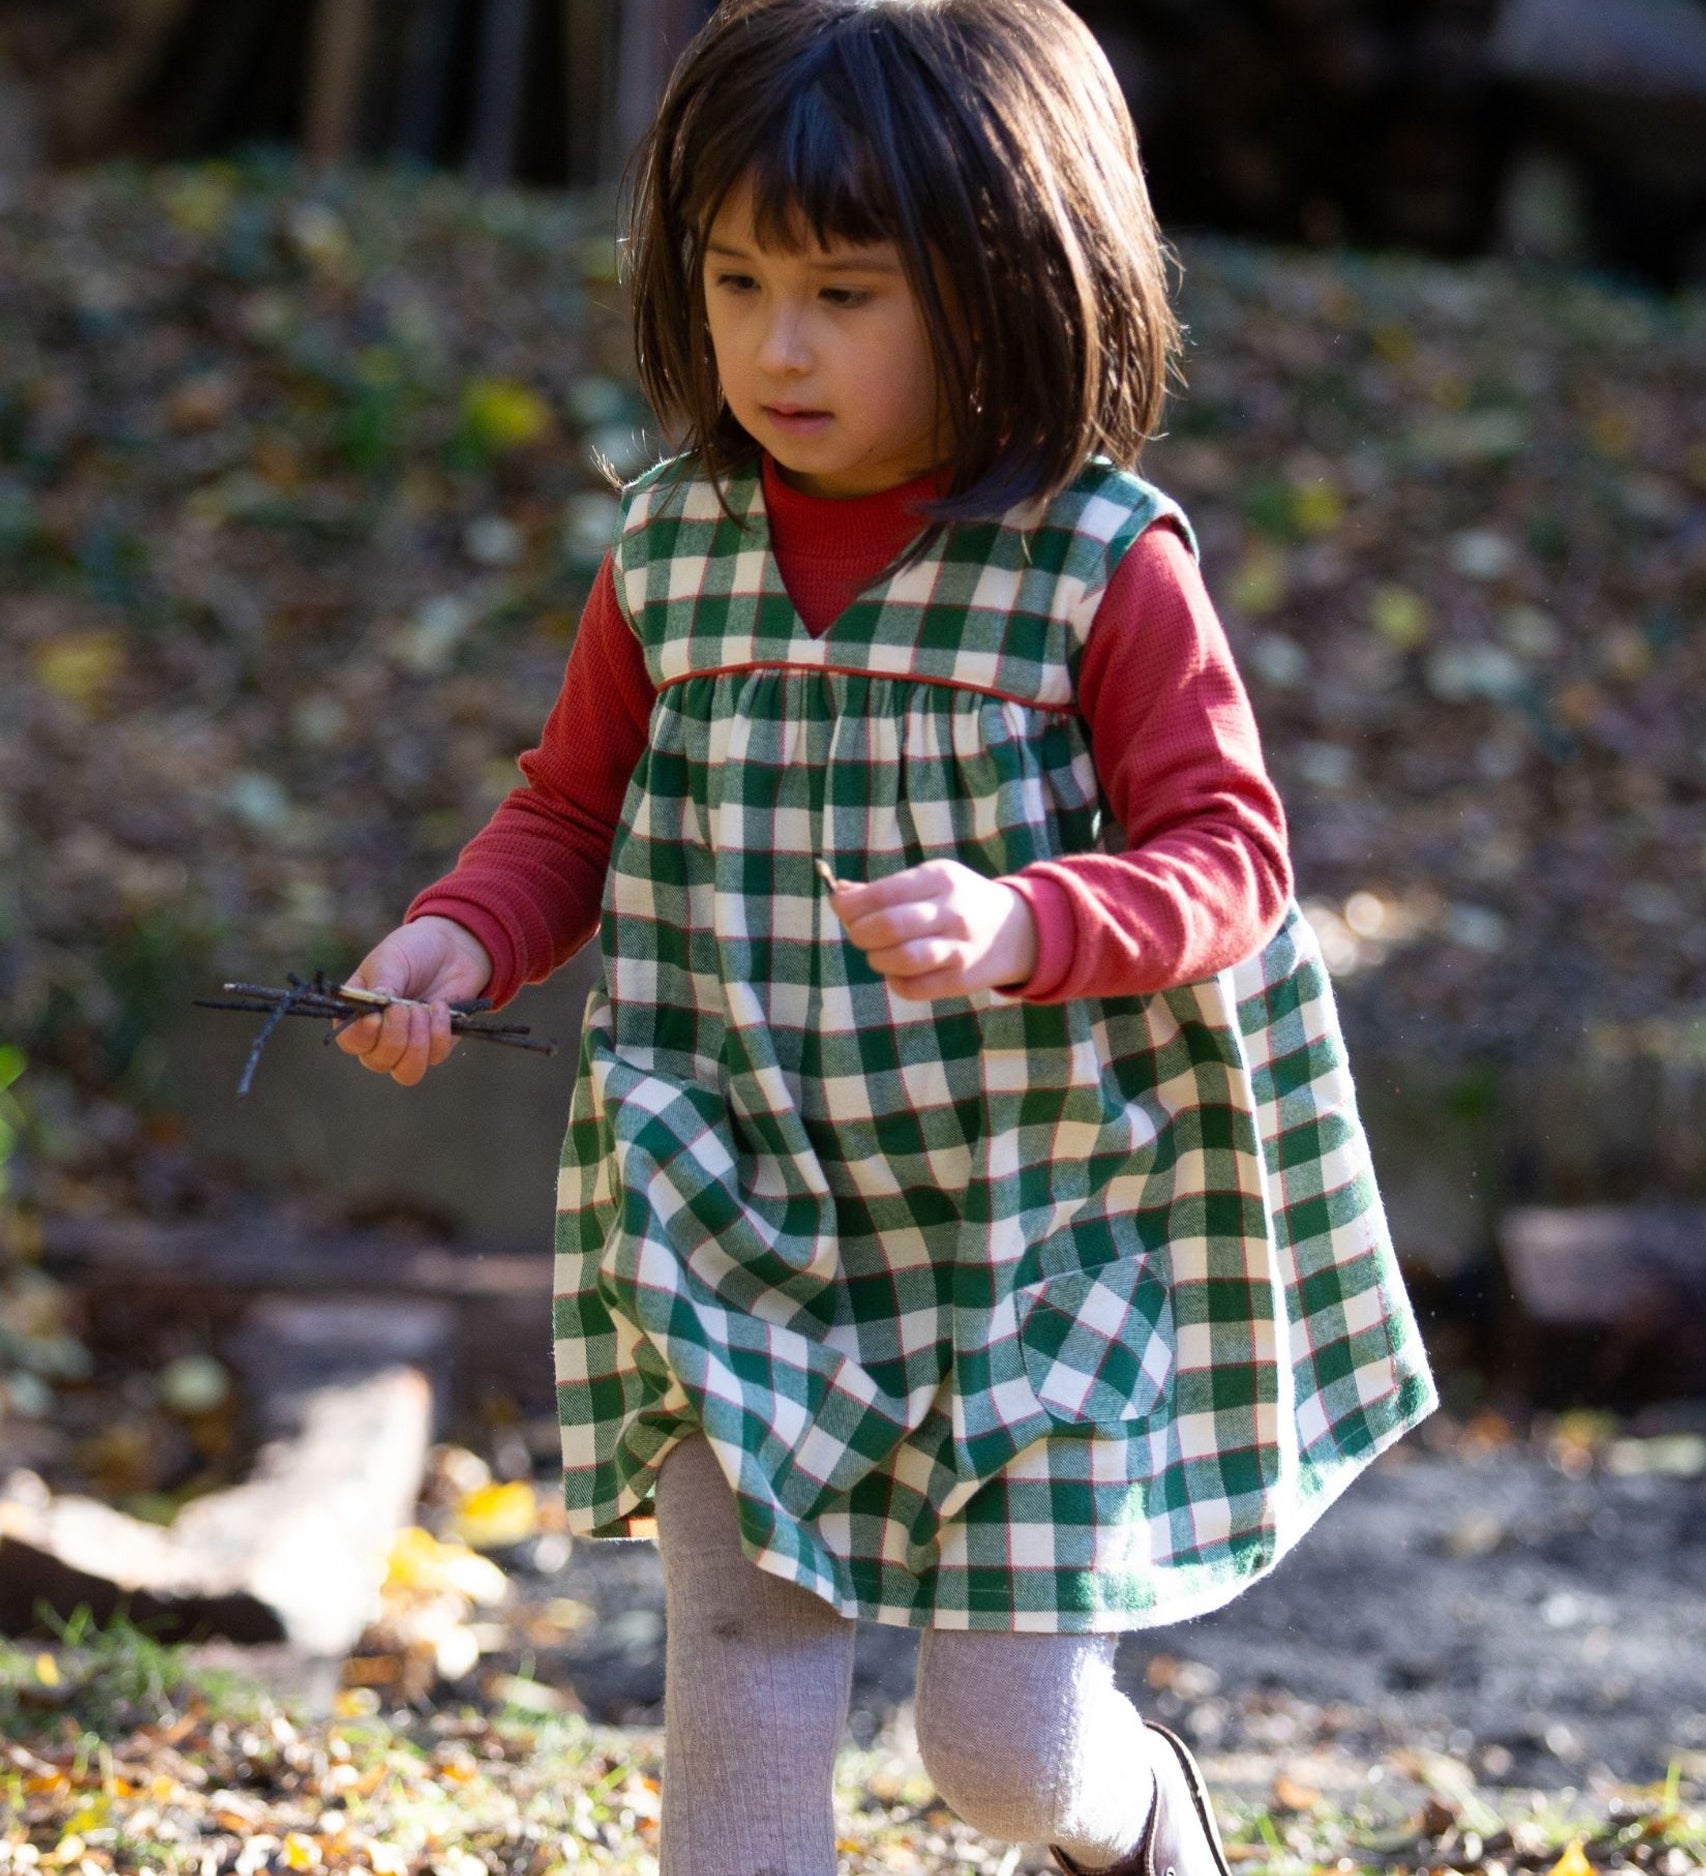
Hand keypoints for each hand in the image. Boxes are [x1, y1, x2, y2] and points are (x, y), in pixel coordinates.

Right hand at [332, 915, 493, 1085]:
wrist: (451, 948)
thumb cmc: (412, 952)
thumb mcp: (391, 961)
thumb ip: (381, 985)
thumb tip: (376, 1008)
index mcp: (357, 1015)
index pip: (349, 1041)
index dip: (361, 1036)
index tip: (376, 1017)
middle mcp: (379, 1037)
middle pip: (377, 1061)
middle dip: (394, 1036)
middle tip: (406, 1007)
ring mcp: (408, 1045)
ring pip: (407, 1072)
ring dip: (417, 1043)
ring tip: (423, 1009)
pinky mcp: (436, 1046)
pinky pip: (436, 1056)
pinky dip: (439, 1033)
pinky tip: (439, 1007)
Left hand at [828, 859, 1037, 1000]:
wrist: (1017, 930)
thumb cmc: (958, 901)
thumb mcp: (930, 881)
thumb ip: (884, 889)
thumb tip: (839, 894)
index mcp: (939, 879)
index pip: (882, 893)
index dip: (851, 905)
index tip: (841, 908)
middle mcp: (951, 912)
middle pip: (887, 927)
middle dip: (859, 932)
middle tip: (859, 933)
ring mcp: (958, 949)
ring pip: (900, 959)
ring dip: (875, 958)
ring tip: (877, 953)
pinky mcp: (960, 980)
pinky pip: (912, 988)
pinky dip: (894, 981)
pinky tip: (897, 971)